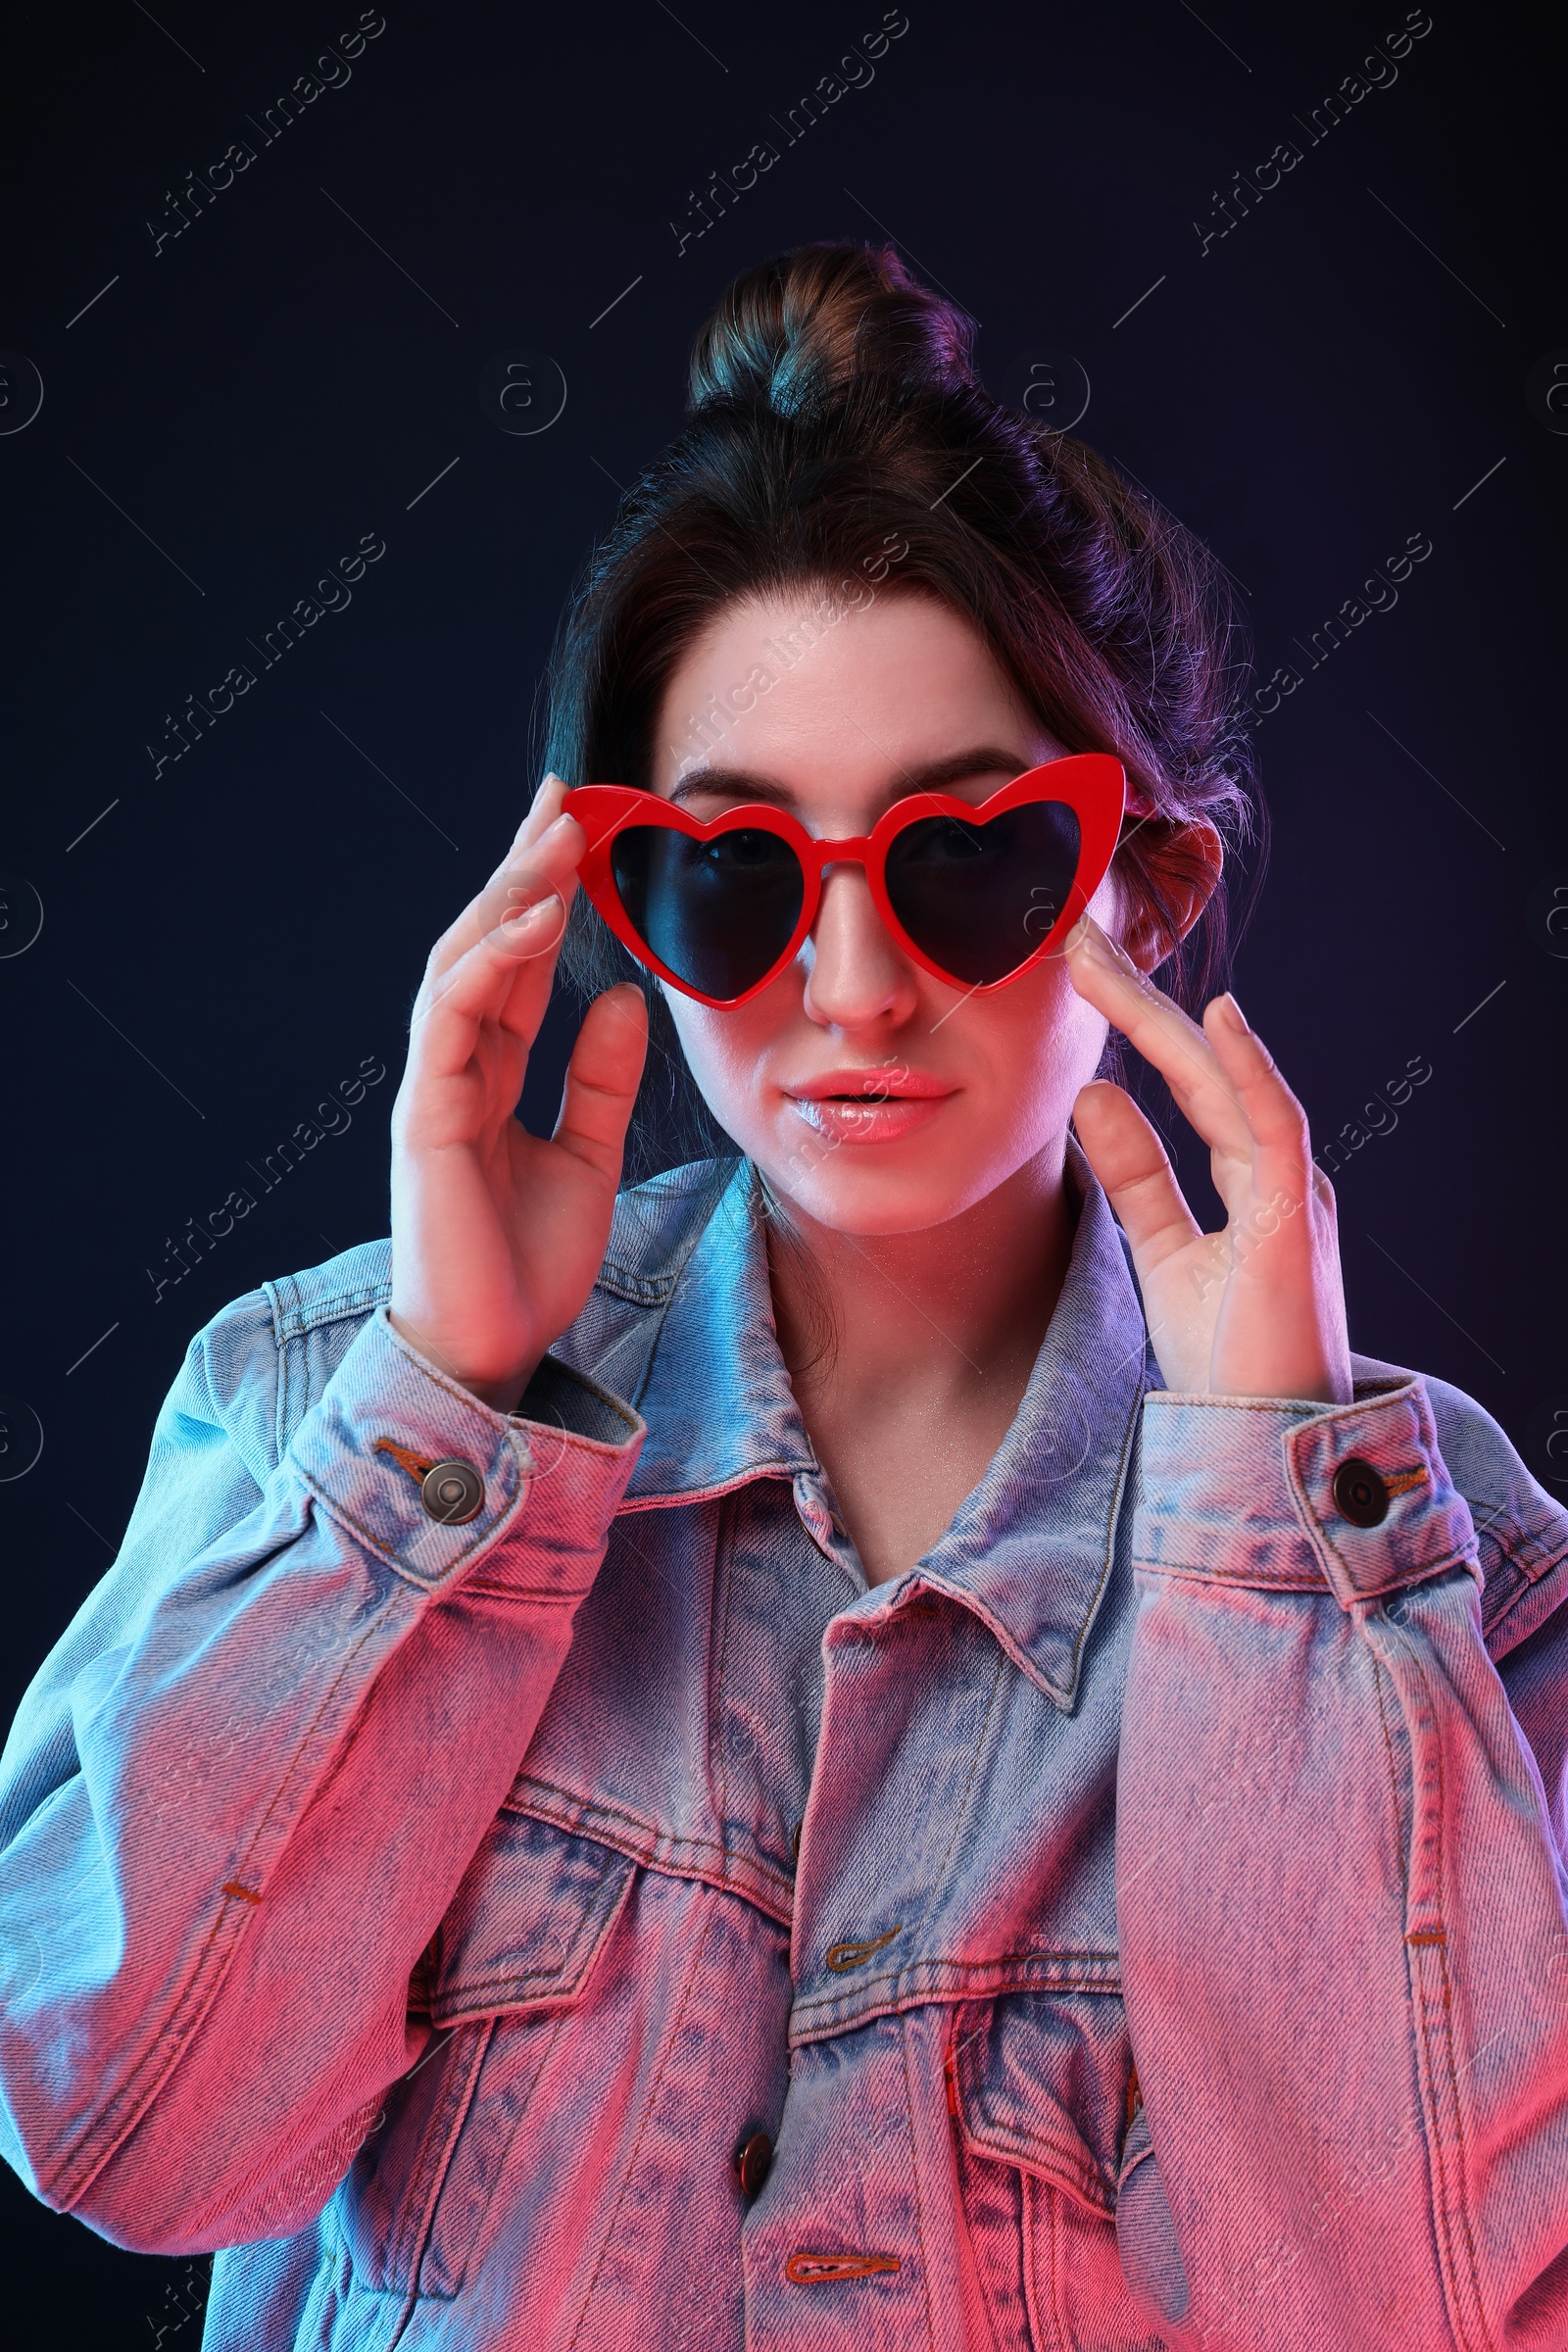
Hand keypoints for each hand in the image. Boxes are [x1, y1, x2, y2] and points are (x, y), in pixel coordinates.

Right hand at [388, 775, 647, 1411]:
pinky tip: (531, 922)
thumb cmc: (527, 1266)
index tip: (582, 822)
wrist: (493, 1355)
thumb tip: (621, 999)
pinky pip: (451, 1020)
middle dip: (522, 869)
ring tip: (553, 837)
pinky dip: (489, 965)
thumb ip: (598, 1080)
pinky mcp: (426, 1117)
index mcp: (492, 1075)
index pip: (519, 962)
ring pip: (460, 964)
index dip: (547, 893)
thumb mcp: (587, 1158)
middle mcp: (456, 1068)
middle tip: (565, 799)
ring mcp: (435, 1088)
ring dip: (507, 896)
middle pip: (484, 944)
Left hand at [1066, 917, 1350, 1402]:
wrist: (1266, 1443)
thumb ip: (1137, 1177)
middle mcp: (1278, 1168)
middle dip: (1139, 999)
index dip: (1136, 1022)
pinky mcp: (1293, 1218)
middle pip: (1202, 1065)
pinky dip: (1248, 1069)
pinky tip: (1216, 1018)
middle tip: (1079, 937)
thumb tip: (1092, 1098)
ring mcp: (1291, 1188)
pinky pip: (1274, 1127)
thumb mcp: (1166, 1254)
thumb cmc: (1230, 1359)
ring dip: (1165, 1017)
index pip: (1188, 1080)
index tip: (1080, 971)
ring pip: (1226, 1080)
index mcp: (1251, 1175)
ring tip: (1105, 962)